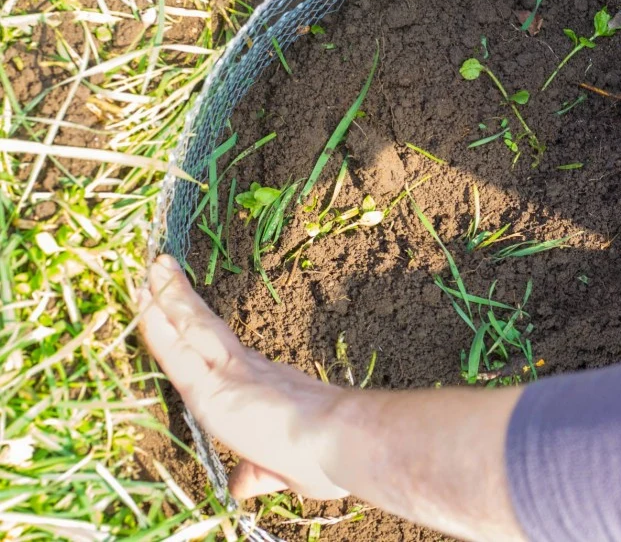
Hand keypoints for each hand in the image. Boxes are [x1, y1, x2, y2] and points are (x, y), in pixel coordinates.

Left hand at [137, 254, 349, 500]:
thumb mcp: (280, 473)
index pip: (218, 357)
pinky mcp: (214, 380)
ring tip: (152, 267)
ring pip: (191, 328)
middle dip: (179, 304)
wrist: (339, 442)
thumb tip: (242, 486)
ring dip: (169, 298)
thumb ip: (257, 476)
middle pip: (202, 332)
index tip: (182, 315)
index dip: (196, 335)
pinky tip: (150, 298)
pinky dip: (164, 319)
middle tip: (160, 271)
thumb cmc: (323, 458)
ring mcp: (229, 373)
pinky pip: (181, 345)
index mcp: (258, 389)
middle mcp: (243, 373)